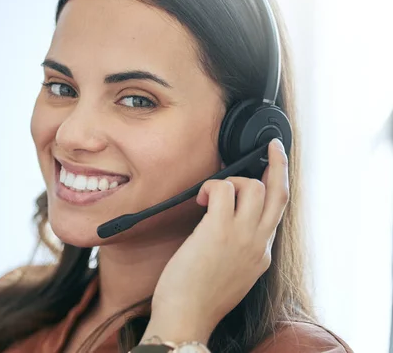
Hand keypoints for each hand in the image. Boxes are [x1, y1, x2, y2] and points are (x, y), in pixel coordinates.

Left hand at [144, 138, 289, 343]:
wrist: (187, 318)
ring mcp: (242, 236)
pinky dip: (212, 185)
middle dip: (278, 164)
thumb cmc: (200, 298)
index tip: (273, 169)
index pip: (277, 212)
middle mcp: (258, 243)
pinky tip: (201, 198)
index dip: (276, 186)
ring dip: (232, 180)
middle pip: (279, 194)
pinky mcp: (219, 230)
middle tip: (271, 148)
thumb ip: (238, 249)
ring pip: (254, 186)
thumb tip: (226, 225)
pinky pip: (224, 189)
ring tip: (211, 194)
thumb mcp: (233, 275)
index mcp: (262, 254)